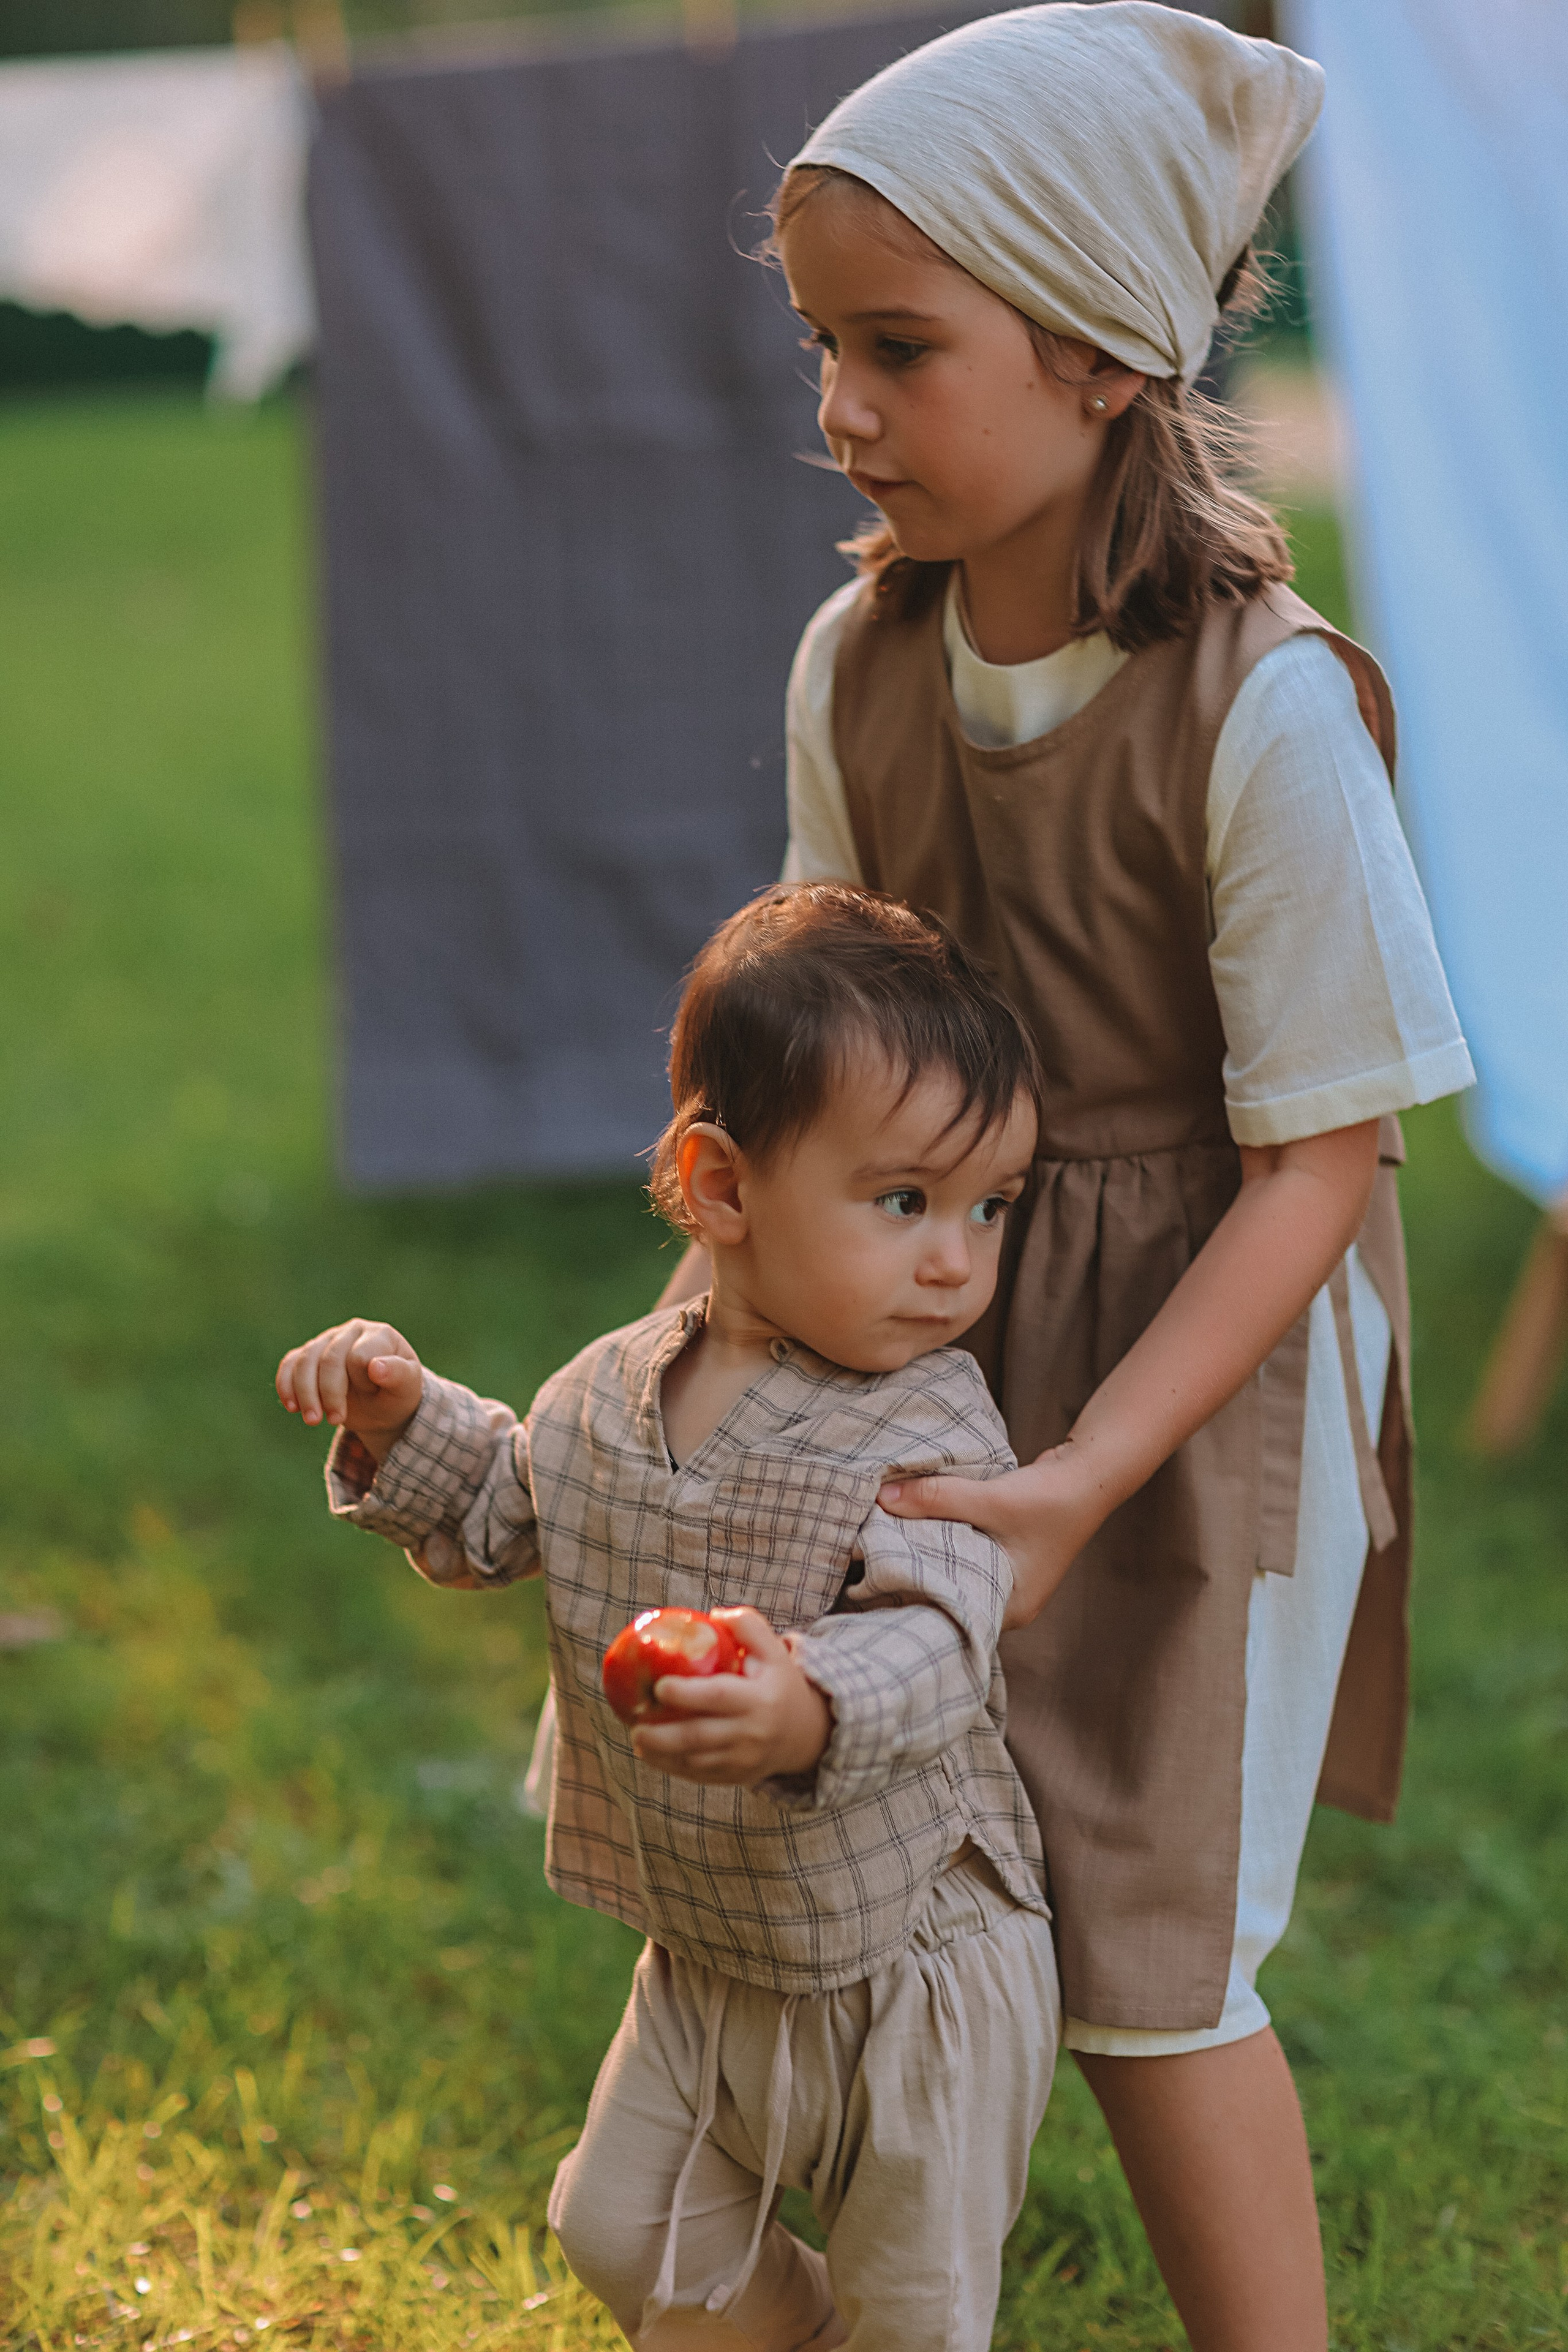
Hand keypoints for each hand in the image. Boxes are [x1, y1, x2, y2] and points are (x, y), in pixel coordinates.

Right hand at [275, 1318, 423, 1462]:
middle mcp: (352, 1331)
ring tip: (312, 1420)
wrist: (381, 1405)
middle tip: (336, 1421)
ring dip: (305, 1394)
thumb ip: (399, 1375)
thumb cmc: (397, 1394)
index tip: (374, 1395)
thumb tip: (376, 1367)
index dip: (362, 1382)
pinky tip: (291, 1406)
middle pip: (329, 1359)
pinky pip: (290, 1365)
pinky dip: (286, 1385)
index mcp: (379, 1334)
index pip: (358, 1356)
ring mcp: (327, 1341)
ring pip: (305, 1361)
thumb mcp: (407, 1389)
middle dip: (329, 1393)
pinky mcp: (309, 1355)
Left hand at [630, 1608, 831, 1787]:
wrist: (805, 1732)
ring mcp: (744, 1760)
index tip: (659, 1686)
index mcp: (759, 1700)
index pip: (718, 1697)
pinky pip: (699, 1775)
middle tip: (635, 1724)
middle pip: (699, 1737)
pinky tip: (651, 1755)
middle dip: (662, 1735)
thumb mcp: (773, 1650)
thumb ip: (748, 1626)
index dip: (686, 1694)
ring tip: (637, 1738)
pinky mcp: (737, 1776)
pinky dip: (673, 1767)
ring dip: (661, 1754)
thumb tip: (712, 1615)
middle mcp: (751, 1733)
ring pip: (695, 1762)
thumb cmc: (778, 1682)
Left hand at [878, 1442, 1107, 1627]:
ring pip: (953, 1567)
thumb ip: (937, 1499)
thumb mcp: (990, 1500)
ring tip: (882, 1539)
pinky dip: (942, 1537)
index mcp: (1009, 1609)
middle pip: (948, 1591)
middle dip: (914, 1572)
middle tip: (869, 1557)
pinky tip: (913, 1524)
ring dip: (926, 1550)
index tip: (874, 1581)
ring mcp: (1006, 1577)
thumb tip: (883, 1498)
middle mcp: (1007, 1602)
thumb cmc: (1050, 1499)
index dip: (912, 1597)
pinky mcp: (1002, 1552)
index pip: (950, 1614)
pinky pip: (962, 1551)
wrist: (1089, 1471)